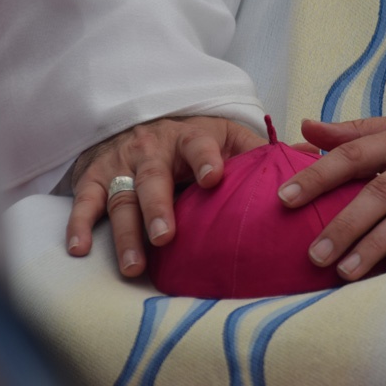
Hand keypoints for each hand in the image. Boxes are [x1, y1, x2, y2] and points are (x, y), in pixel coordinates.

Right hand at [66, 116, 264, 276]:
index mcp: (190, 137)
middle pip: (153, 178)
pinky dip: (77, 225)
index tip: (213, 178)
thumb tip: (308, 160)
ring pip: (120, 198)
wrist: (140, 118)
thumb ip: (259, 153)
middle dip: (158, 208)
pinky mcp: (94, 177)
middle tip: (166, 238)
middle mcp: (152, 149)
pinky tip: (78, 250)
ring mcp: (121, 164)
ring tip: (134, 267)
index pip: (199, 145)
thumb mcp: (227, 135)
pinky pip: (84, 201)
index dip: (205, 159)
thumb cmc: (195, 140)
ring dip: (125, 233)